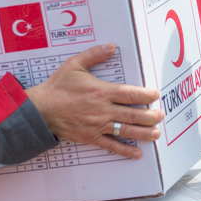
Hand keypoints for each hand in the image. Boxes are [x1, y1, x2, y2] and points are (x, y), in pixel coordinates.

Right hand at [26, 43, 162, 158]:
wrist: (39, 109)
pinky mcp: (91, 137)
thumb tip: (111, 47)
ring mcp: (98, 125)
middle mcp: (103, 110)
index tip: (155, 95)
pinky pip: (111, 146)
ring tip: (156, 133)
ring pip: (126, 131)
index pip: (130, 94)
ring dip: (144, 133)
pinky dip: (125, 151)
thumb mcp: (74, 65)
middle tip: (161, 115)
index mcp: (101, 92)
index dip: (146, 95)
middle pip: (133, 115)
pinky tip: (137, 154)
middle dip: (151, 116)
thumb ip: (94, 55)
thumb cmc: (57, 87)